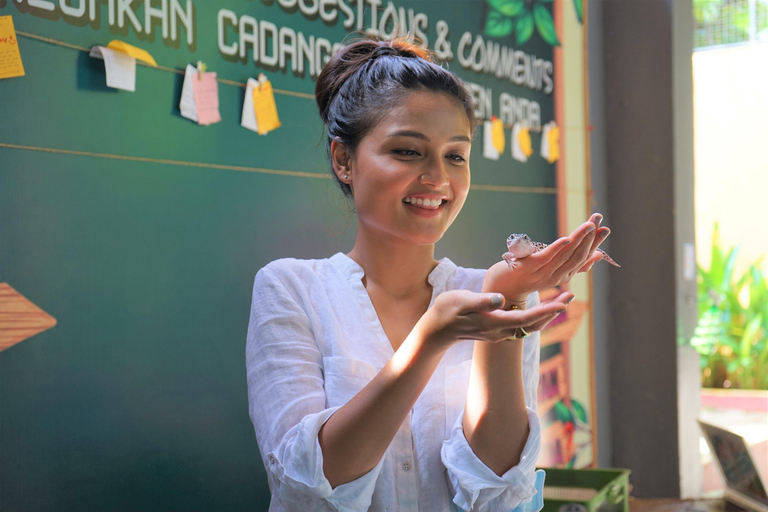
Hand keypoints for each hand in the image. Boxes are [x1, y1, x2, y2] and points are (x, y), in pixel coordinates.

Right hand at [414, 289, 571, 349]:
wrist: (436, 331)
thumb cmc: (446, 311)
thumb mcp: (461, 301)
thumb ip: (481, 301)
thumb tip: (500, 300)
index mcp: (493, 322)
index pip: (525, 318)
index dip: (545, 311)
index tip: (562, 303)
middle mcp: (500, 331)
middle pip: (533, 324)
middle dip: (553, 312)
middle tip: (570, 297)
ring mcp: (499, 333)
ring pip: (529, 326)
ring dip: (546, 315)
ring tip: (561, 301)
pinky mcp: (496, 331)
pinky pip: (522, 326)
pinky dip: (535, 317)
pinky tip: (541, 308)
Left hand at [483, 213, 610, 301]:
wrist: (501, 291)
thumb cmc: (528, 276)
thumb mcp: (553, 270)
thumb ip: (576, 265)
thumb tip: (599, 255)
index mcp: (564, 276)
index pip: (584, 258)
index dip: (595, 243)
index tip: (605, 228)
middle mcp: (556, 277)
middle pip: (578, 256)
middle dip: (590, 237)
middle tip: (598, 219)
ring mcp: (541, 274)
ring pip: (565, 256)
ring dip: (578, 239)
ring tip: (589, 224)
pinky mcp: (526, 269)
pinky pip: (545, 258)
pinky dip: (557, 248)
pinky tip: (566, 238)